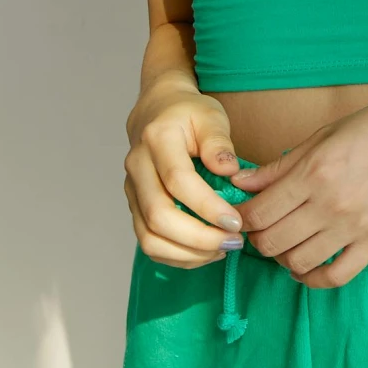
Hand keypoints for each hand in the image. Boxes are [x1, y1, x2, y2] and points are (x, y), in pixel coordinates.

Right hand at [123, 79, 244, 267]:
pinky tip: (204, 252)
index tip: (236, 221)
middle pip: (159, 216)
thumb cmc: (188, 114)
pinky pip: (149, 243)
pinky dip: (176, 256)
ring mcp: (132, 190)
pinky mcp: (134, 208)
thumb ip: (219, 142)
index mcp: (157, 139)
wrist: (156, 111)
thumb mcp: (210, 115)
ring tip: (221, 249)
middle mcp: (137, 167)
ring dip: (187, 253)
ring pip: (149, 237)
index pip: (178, 180)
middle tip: (233, 241)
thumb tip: (229, 172)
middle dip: (199, 237)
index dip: (206, 206)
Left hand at [231, 83, 367, 285]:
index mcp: (316, 170)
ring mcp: (356, 226)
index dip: (243, 217)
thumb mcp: (327, 134)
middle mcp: (331, 203)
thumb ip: (281, 165)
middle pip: (272, 242)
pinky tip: (307, 266)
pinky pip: (335, 276)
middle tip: (262, 227)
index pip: (259, 212)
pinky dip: (313, 278)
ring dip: (282, 257)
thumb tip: (240, 183)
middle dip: (258, 238)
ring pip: (297, 263)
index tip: (244, 213)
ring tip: (286, 241)